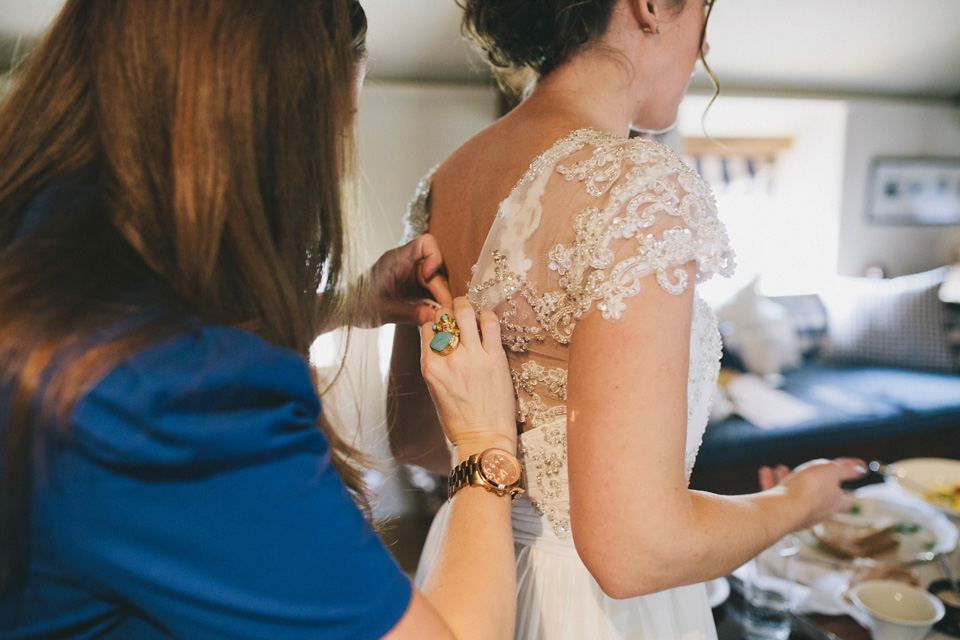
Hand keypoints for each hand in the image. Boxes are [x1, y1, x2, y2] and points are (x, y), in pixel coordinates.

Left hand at [357, 234, 452, 327]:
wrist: (345, 311)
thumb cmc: (357, 305)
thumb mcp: (384, 311)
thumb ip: (411, 314)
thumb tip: (436, 318)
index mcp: (396, 260)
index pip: (426, 243)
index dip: (435, 257)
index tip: (429, 277)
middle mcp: (406, 265)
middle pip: (435, 268)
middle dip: (440, 289)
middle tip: (441, 311)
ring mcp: (409, 277)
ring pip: (435, 283)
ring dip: (438, 299)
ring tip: (435, 317)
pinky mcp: (410, 290)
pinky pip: (428, 293)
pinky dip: (432, 305)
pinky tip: (429, 317)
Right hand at [419, 298, 516, 456]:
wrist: (484, 439)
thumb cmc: (459, 421)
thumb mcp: (436, 391)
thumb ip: (436, 365)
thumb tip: (439, 343)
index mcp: (430, 368)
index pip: (427, 328)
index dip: (435, 323)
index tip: (443, 324)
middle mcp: (449, 359)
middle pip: (444, 316)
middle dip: (448, 310)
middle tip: (456, 313)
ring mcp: (473, 357)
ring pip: (465, 313)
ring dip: (465, 306)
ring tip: (469, 309)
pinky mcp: (495, 359)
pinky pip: (490, 324)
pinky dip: (487, 317)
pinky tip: (486, 322)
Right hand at [763, 458, 865, 530]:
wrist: (782, 507)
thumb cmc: (809, 490)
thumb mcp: (832, 470)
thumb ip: (848, 469)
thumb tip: (862, 468)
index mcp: (833, 503)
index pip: (845, 501)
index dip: (843, 492)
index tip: (839, 483)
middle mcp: (817, 512)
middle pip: (818, 499)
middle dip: (810, 483)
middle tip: (804, 471)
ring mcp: (797, 514)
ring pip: (795, 496)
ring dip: (788, 481)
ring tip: (781, 468)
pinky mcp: (779, 514)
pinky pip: (776, 497)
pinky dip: (772, 483)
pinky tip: (766, 472)